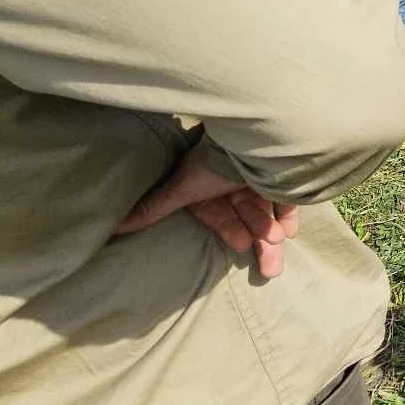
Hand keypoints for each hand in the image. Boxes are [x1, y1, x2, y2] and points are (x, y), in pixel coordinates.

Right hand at [116, 140, 298, 279]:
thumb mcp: (182, 189)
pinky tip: (290, 229)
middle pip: (246, 218)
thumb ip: (153, 209)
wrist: (248, 137)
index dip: (230, 232)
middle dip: (257, 242)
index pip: (220, 217)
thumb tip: (113, 225)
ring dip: (270, 229)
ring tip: (278, 241)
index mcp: (209, 189)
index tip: (243, 245)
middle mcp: (232, 185)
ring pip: (265, 211)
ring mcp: (256, 179)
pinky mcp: (278, 175)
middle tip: (271, 267)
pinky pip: (285, 198)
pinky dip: (287, 214)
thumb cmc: (211, 163)